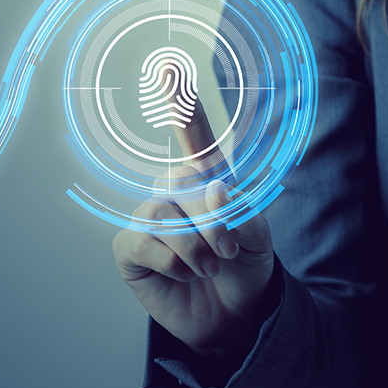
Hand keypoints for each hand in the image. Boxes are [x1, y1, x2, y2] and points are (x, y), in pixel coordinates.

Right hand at [112, 101, 274, 356]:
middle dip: (212, 221)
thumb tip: (211, 191)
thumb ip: (238, 210)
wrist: (235, 319)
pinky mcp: (130, 250)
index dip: (182, 103)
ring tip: (209, 267)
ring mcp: (148, 220)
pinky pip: (143, 242)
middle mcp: (172, 194)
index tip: (169, 68)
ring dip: (195, 248)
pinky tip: (180, 275)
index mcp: (205, 182)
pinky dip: (172, 264)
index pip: (193, 137)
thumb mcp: (257, 237)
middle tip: (227, 250)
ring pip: (162, 214)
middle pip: (181, 180)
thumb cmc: (245, 269)